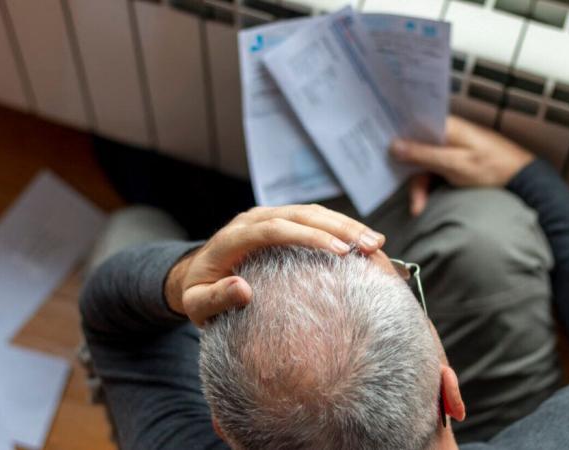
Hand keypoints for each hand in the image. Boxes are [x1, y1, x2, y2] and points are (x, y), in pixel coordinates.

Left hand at [165, 204, 385, 325]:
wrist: (193, 274)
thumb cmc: (197, 293)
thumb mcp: (197, 304)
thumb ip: (215, 298)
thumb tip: (242, 289)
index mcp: (233, 238)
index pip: (274, 228)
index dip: (308, 237)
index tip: (338, 252)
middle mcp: (252, 220)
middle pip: (299, 214)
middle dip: (337, 227)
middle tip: (369, 246)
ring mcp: (267, 217)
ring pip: (310, 212)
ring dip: (344, 224)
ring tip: (375, 243)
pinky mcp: (279, 222)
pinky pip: (312, 218)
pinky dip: (338, 227)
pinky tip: (361, 242)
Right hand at [391, 116, 533, 213]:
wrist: (521, 180)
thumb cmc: (492, 167)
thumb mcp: (454, 164)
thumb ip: (423, 155)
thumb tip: (393, 146)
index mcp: (445, 126)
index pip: (412, 124)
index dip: (394, 134)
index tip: (377, 147)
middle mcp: (444, 134)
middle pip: (413, 148)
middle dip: (405, 172)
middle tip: (391, 184)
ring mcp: (448, 149)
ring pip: (421, 165)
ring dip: (418, 186)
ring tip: (417, 207)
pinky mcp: (451, 163)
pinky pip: (430, 173)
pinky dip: (426, 188)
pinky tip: (422, 204)